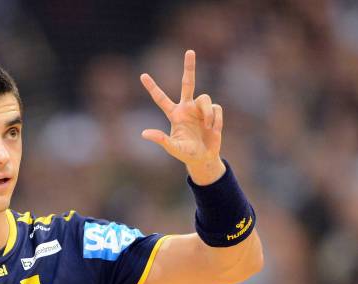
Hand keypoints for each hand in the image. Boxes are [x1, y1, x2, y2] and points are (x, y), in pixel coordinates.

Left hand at [140, 50, 224, 184]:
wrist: (204, 158)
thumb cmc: (186, 153)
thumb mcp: (173, 147)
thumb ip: (160, 139)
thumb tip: (144, 133)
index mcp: (174, 114)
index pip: (161, 99)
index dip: (152, 87)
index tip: (142, 75)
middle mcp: (187, 108)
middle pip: (188, 83)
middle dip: (189, 67)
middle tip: (190, 51)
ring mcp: (200, 109)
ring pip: (205, 98)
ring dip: (208, 114)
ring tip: (208, 127)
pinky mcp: (213, 113)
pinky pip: (216, 109)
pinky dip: (215, 120)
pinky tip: (213, 130)